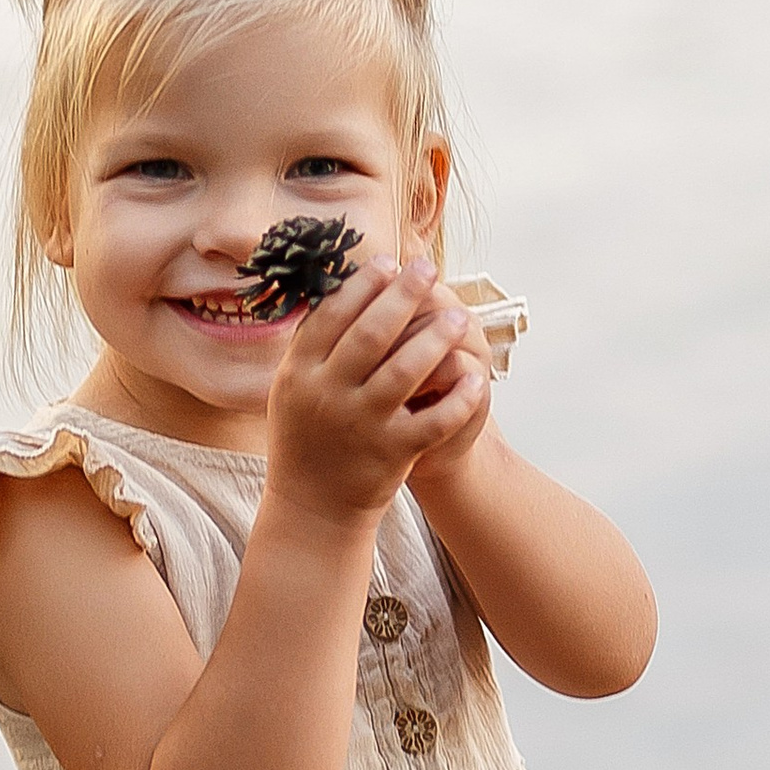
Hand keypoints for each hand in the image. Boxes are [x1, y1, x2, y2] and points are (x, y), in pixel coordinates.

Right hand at [265, 255, 487, 525]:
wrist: (312, 508)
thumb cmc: (308, 438)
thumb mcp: (293, 388)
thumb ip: (313, 344)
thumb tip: (343, 285)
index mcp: (300, 373)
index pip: (332, 315)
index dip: (362, 284)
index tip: (389, 261)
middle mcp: (327, 395)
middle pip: (371, 333)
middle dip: (403, 295)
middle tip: (428, 269)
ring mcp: (361, 425)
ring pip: (405, 370)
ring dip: (435, 338)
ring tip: (459, 316)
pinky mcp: (392, 453)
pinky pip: (434, 419)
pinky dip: (458, 398)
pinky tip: (476, 377)